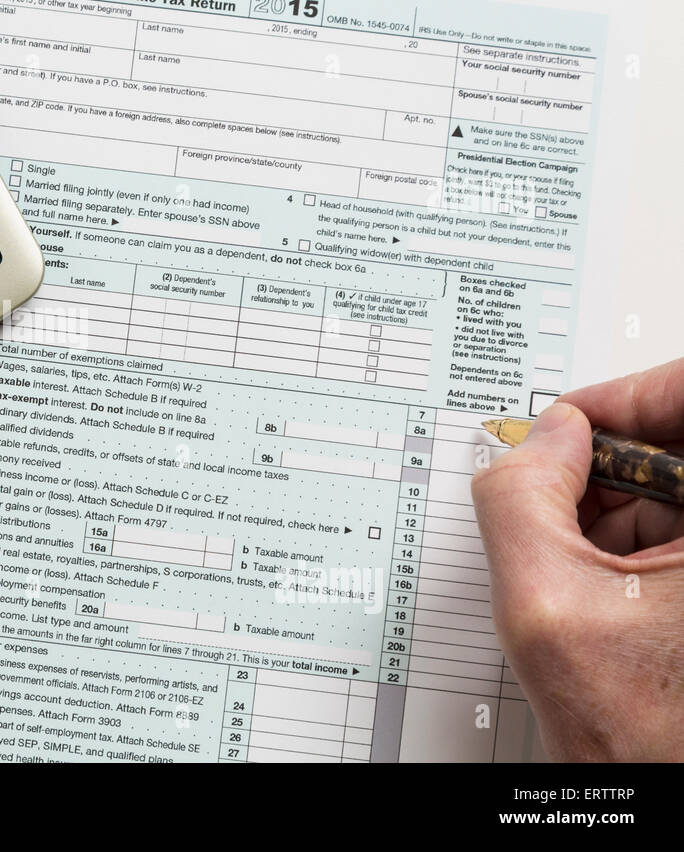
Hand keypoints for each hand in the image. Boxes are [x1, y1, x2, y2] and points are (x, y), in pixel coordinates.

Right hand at [472, 358, 683, 760]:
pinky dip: (644, 540)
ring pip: (681, 485)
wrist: (666, 790)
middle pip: (682, 445)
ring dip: (625, 508)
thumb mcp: (544, 603)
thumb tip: (542, 440)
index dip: (627, 397)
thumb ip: (520, 497)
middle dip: (615, 466)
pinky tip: (618, 589)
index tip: (576, 424)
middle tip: (565, 503)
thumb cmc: (643, 733)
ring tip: (594, 574)